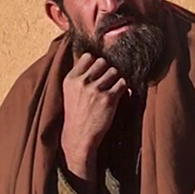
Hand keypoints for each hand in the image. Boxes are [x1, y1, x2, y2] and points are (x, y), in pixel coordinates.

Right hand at [61, 54, 126, 179]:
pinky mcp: (109, 98)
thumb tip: (96, 59)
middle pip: (103, 62)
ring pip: (114, 71)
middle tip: (107, 81)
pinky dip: (123, 89)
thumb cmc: (76, 114)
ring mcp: (96, 89)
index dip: (96, 62)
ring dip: (116, 79)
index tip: (98, 70)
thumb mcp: (70, 92)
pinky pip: (123, 84)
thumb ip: (80, 76)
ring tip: (112, 89)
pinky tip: (118, 96)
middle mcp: (82, 82)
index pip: (88, 56)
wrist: (79, 136)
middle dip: (107, 69)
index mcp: (71, 79)